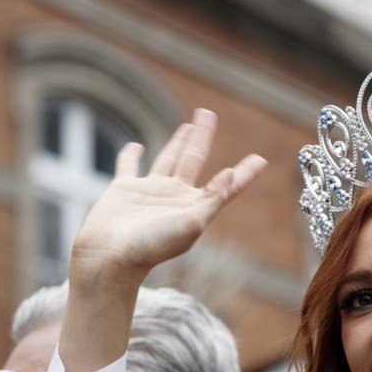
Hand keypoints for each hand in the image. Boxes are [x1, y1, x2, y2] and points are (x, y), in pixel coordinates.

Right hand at [69, 108, 266, 285]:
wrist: (110, 258)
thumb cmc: (152, 246)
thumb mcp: (191, 224)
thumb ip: (213, 199)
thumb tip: (230, 173)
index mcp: (195, 207)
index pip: (225, 186)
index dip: (244, 173)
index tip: (261, 159)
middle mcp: (174, 197)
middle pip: (194, 159)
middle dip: (203, 137)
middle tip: (209, 114)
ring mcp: (150, 192)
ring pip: (167, 158)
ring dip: (178, 142)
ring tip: (188, 126)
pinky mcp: (124, 189)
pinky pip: (128, 166)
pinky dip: (131, 155)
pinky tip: (136, 146)